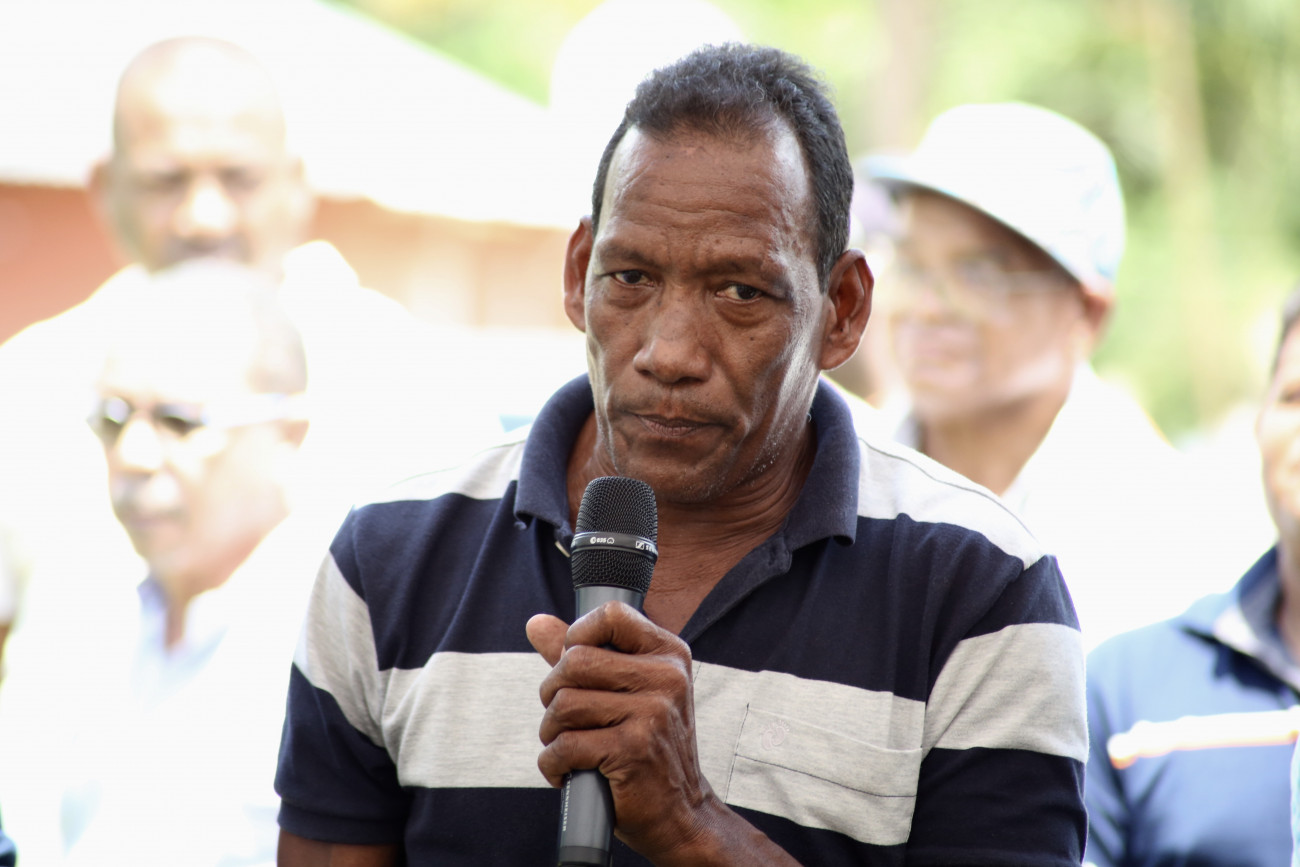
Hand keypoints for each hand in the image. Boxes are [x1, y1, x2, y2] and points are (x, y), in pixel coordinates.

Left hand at [526, 603, 714, 862]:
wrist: (680, 812)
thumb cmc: (647, 747)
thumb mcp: (626, 692)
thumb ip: (583, 654)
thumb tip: (536, 623)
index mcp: (669, 654)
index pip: (611, 615)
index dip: (578, 635)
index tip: (574, 668)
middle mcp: (667, 677)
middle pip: (574, 661)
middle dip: (552, 692)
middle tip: (562, 718)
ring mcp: (653, 713)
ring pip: (564, 704)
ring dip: (550, 732)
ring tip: (565, 747)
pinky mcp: (633, 749)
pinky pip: (565, 745)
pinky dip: (553, 764)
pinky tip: (567, 772)